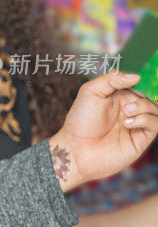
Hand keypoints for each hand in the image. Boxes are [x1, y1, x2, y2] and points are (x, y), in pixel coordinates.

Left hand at [49, 71, 157, 191]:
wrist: (76, 149)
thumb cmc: (80, 121)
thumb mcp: (91, 92)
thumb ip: (112, 79)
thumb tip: (137, 77)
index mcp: (118, 98)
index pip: (139, 86)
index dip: (141, 82)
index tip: (137, 81)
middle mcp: (129, 111)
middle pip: (150, 97)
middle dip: (143, 96)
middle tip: (126, 106)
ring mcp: (136, 125)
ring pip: (156, 110)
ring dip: (144, 107)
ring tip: (125, 114)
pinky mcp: (140, 140)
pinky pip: (155, 125)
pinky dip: (145, 120)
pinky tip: (128, 123)